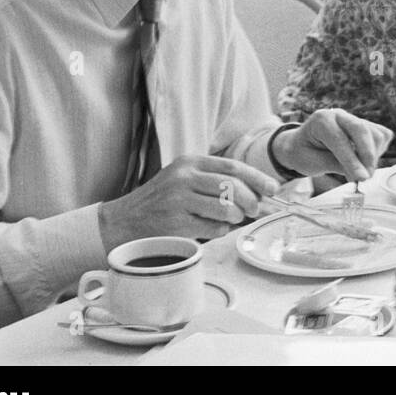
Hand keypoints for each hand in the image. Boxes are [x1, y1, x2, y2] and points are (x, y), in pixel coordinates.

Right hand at [97, 155, 278, 249]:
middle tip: (255, 209)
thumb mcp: (184, 180)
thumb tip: (259, 196)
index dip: (257, 178)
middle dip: (251, 200)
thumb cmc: (160, 202)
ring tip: (229, 220)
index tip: (273, 188)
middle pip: (233, 187)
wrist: (122, 222)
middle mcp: (184, 178)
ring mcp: (179, 200)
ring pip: (226, 209)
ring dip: (235, 218)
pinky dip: (219, 231)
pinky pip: (213, 228)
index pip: (233, 167)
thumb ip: (216, 183)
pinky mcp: (176, 223)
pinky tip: (210, 229)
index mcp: (190, 163)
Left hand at [274, 109, 393, 182]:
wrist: (301, 145)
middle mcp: (339, 115)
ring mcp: (353, 118)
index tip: (361, 178)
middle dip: (367, 156)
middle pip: (362, 130)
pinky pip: (381, 135)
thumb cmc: (304, 154)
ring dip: (373, 156)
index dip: (352, 160)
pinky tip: (365, 161)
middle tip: (365, 178)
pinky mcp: (365, 124)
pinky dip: (378, 150)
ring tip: (361, 172)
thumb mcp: (313, 163)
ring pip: (375, 133)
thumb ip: (337, 165)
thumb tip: (361, 174)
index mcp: (321, 121)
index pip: (340, 140)